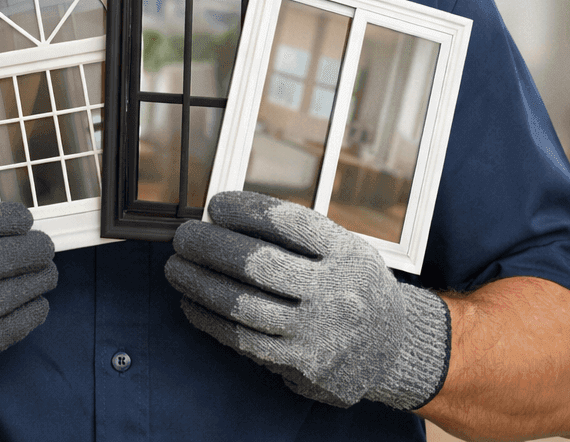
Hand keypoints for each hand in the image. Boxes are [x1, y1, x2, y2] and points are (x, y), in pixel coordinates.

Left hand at [166, 191, 450, 409]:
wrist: (392, 347)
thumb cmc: (353, 287)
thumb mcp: (345, 249)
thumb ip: (297, 236)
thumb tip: (225, 216)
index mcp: (347, 254)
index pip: (290, 223)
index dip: (246, 209)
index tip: (215, 203)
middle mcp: (337, 293)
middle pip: (260, 264)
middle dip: (210, 246)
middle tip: (183, 236)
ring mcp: (320, 333)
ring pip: (243, 306)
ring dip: (200, 284)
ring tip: (177, 268)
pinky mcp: (302, 365)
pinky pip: (244, 340)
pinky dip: (211, 320)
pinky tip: (192, 304)